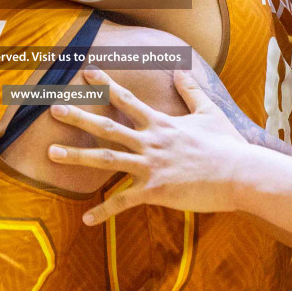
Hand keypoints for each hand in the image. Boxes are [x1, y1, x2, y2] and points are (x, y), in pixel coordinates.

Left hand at [46, 68, 249, 223]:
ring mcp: (150, 166)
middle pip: (107, 126)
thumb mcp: (209, 112)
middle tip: (54, 108)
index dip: (106, 85)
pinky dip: (104, 211)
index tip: (86, 74)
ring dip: (77, 156)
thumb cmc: (228, 145)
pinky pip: (123, 202)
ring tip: (51, 153)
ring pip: (106, 159)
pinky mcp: (155, 191)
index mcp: (161, 124)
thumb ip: (191, 92)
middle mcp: (150, 141)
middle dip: (79, 116)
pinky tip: (86, 220)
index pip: (127, 100)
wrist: (240, 174)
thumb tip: (180, 70)